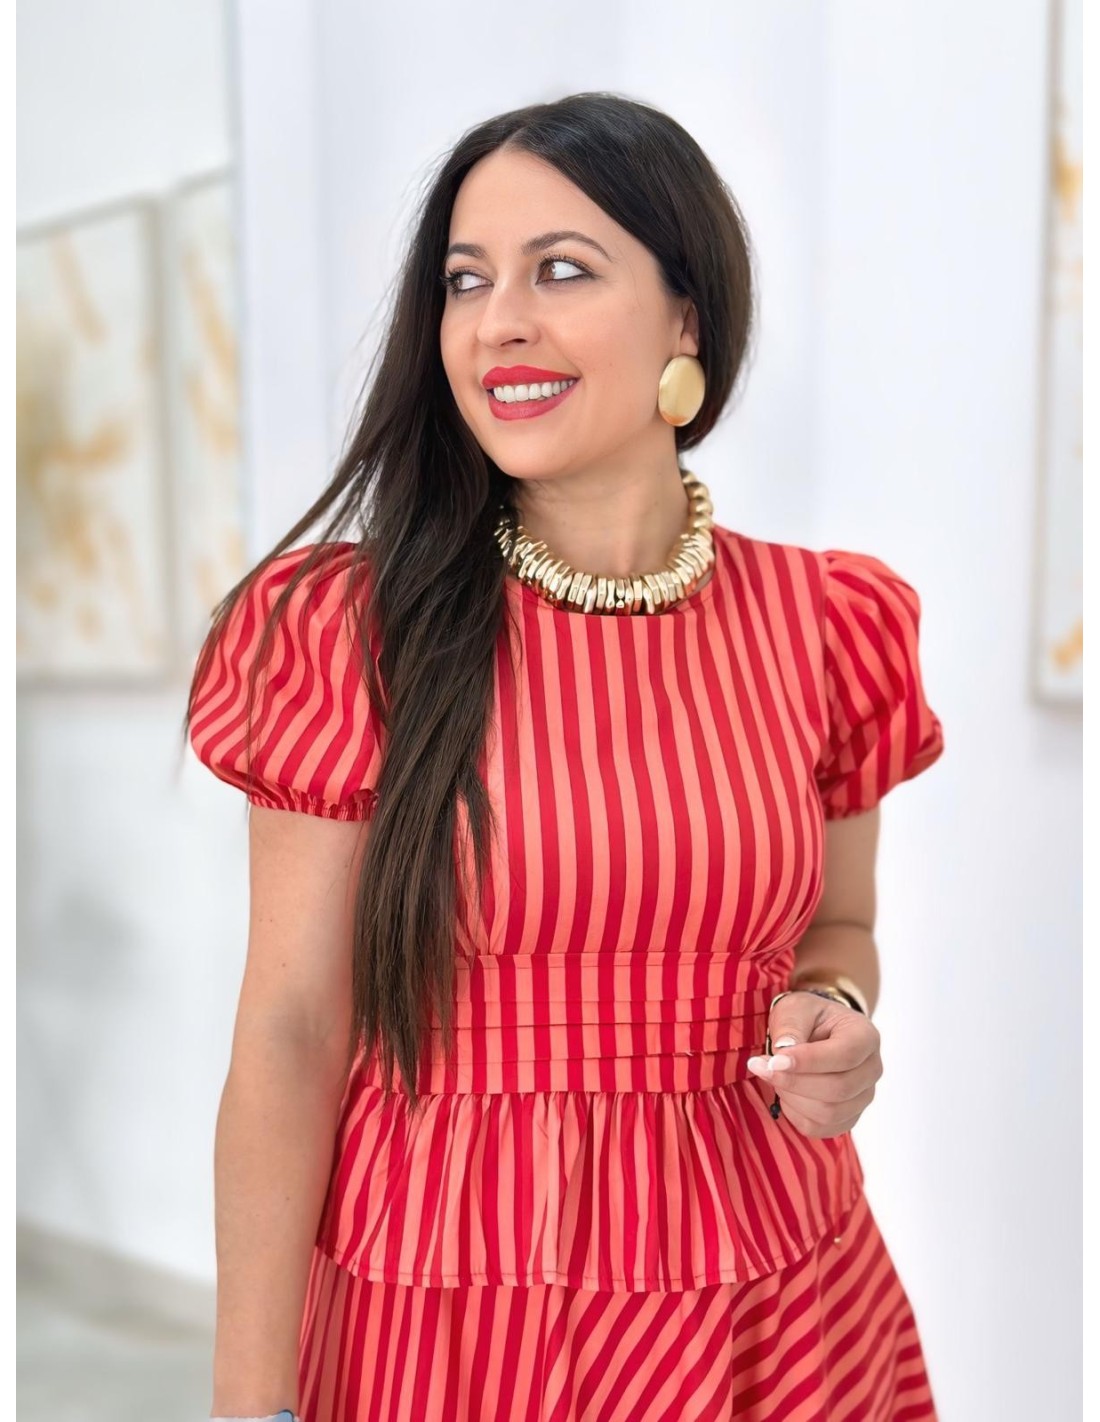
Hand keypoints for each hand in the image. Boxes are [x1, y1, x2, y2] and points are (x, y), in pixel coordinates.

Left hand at [746, 992, 881, 1138]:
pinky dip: (795, 1114)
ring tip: (771, 1076)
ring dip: (792, 1098)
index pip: (844, 1055)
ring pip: (829, 1113)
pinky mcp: (847, 1118)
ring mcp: (863, 1098)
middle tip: (760, 1067)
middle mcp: (872, 1070)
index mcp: (865, 1036)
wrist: (820, 1032)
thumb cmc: (809, 1017)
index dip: (808, 1062)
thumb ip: (791, 1024)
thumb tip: (783, 1050)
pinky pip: (820, 1128)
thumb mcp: (796, 1007)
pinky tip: (784, 1093)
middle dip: (793, 1082)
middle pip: (838, 1089)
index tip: (773, 1060)